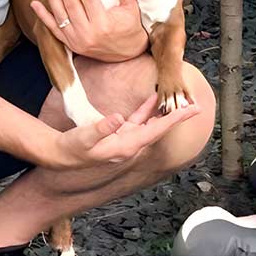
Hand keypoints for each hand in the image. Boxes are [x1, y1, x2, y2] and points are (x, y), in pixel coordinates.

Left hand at [30, 0, 146, 61]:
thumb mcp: (131, 8)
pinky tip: (35, 4)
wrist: (128, 55)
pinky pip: (54, 29)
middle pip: (71, 3)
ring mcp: (77, 40)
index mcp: (103, 23)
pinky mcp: (71, 45)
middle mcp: (88, 33)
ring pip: (60, 15)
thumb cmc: (130, 28)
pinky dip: (43, 16)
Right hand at [49, 94, 201, 188]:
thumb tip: (118, 118)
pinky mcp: (118, 134)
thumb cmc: (72, 148)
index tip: (191, 111)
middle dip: (177, 116)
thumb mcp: (84, 138)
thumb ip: (101, 128)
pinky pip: (137, 120)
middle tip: (195, 106)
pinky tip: (152, 99)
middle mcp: (130, 144)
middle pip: (159, 128)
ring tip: (179, 101)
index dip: (174, 119)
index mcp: (126, 145)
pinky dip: (146, 109)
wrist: (59, 155)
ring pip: (150, 123)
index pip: (156, 130)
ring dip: (164, 112)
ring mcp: (125, 139)